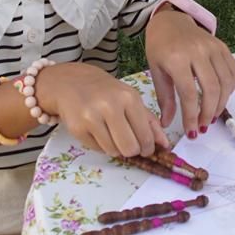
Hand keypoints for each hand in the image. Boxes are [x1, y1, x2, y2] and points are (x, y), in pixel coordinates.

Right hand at [35, 61, 167, 157]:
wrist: (70, 82)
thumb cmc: (104, 91)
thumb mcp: (130, 98)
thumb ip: (149, 121)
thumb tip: (164, 144)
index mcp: (128, 97)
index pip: (145, 135)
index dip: (148, 147)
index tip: (146, 149)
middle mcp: (110, 106)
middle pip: (130, 148)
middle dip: (132, 150)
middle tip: (129, 144)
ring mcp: (92, 117)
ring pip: (114, 151)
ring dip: (116, 148)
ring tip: (111, 134)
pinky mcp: (77, 128)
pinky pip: (98, 149)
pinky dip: (101, 145)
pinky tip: (98, 131)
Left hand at [145, 5, 234, 137]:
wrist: (170, 21)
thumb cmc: (160, 47)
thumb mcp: (156, 72)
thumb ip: (164, 98)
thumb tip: (167, 124)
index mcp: (177, 58)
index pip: (189, 94)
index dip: (192, 116)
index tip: (191, 131)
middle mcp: (198, 51)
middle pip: (211, 89)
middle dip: (209, 112)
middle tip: (203, 126)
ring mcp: (213, 47)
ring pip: (225, 82)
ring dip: (221, 104)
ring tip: (211, 115)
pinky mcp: (223, 47)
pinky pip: (232, 72)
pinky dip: (230, 89)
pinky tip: (220, 98)